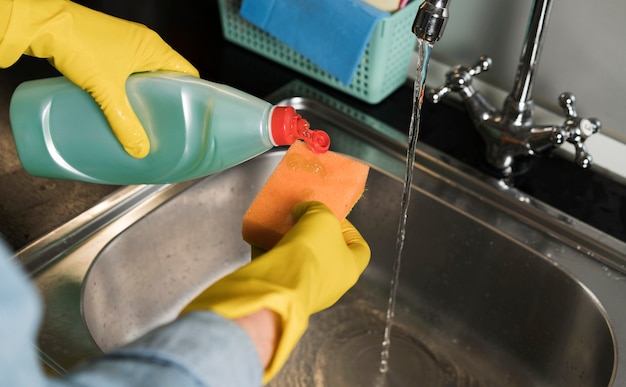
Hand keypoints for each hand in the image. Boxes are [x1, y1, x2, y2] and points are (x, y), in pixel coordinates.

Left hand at [0, 0, 198, 157]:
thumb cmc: (79, 45)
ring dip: (145, 95)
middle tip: (164, 123)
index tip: (188, 115)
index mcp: (154, 48)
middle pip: (167, 76)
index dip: (190, 94)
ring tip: (143, 118)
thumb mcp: (106, 90)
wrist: (45, 25)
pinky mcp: (109, 48)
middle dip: (166, 100)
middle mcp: (144, 43)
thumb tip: (139, 149)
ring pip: (146, 75)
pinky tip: (120, 104)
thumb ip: (124, 122)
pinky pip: (129, 71)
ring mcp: (126, 44)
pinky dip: (128, 87)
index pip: (187, 72)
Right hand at [181, 201, 370, 382]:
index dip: (348, 229)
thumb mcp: (321, 216)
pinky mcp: (282, 292)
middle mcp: (332, 285)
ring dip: (290, 243)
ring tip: (278, 225)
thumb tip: (302, 211)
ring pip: (300, 262)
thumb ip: (316, 208)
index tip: (330, 216)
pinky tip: (259, 237)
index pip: (360, 248)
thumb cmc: (311, 250)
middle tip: (300, 219)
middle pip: (326, 253)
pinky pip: (278, 269)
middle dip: (313, 235)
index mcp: (351, 269)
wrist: (280, 284)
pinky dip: (270, 254)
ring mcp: (307, 291)